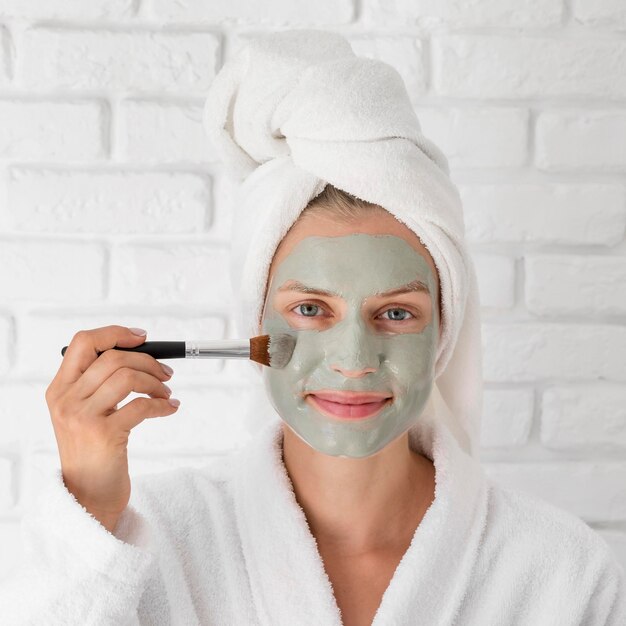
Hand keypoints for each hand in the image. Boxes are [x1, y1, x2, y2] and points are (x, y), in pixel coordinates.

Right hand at [45, 325, 178, 531]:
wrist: (88, 497)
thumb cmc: (93, 452)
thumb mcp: (83, 414)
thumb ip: (98, 384)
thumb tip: (138, 354)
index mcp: (59, 389)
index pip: (83, 342)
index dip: (115, 334)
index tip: (142, 338)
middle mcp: (66, 400)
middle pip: (113, 358)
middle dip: (148, 361)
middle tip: (166, 374)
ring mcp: (82, 417)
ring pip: (128, 377)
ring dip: (156, 383)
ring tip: (167, 394)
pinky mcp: (103, 435)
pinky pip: (142, 406)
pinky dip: (162, 404)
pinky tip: (170, 409)